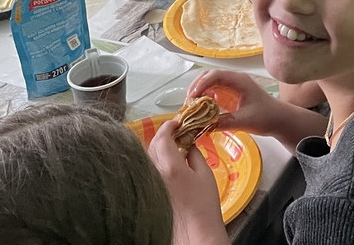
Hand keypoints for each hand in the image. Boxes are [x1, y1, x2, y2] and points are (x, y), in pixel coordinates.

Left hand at [148, 119, 225, 242]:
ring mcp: (151, 184)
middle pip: (152, 145)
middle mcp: (156, 174)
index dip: (169, 126)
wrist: (196, 232)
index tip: (178, 122)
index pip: (162, 137)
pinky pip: (148, 170)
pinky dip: (155, 162)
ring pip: (148, 157)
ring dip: (158, 148)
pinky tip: (167, 165)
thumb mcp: (205, 173)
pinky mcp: (150, 193)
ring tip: (172, 147)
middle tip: (177, 132)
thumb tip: (188, 143)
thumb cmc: (205, 205)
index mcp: (171, 166)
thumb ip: (194, 154)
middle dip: (163, 135)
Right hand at [186, 70, 285, 137]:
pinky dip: (204, 99)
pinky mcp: (230, 95)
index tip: (192, 97)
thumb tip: (202, 126)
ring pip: (210, 84)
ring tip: (190, 107)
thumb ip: (224, 122)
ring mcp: (232, 87)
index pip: (215, 75)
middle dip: (197, 87)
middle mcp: (234, 80)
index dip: (201, 84)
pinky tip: (199, 110)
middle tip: (188, 103)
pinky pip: (214, 93)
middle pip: (210, 76)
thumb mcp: (245, 121)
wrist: (279, 119)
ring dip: (199, 92)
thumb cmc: (266, 117)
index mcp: (239, 81)